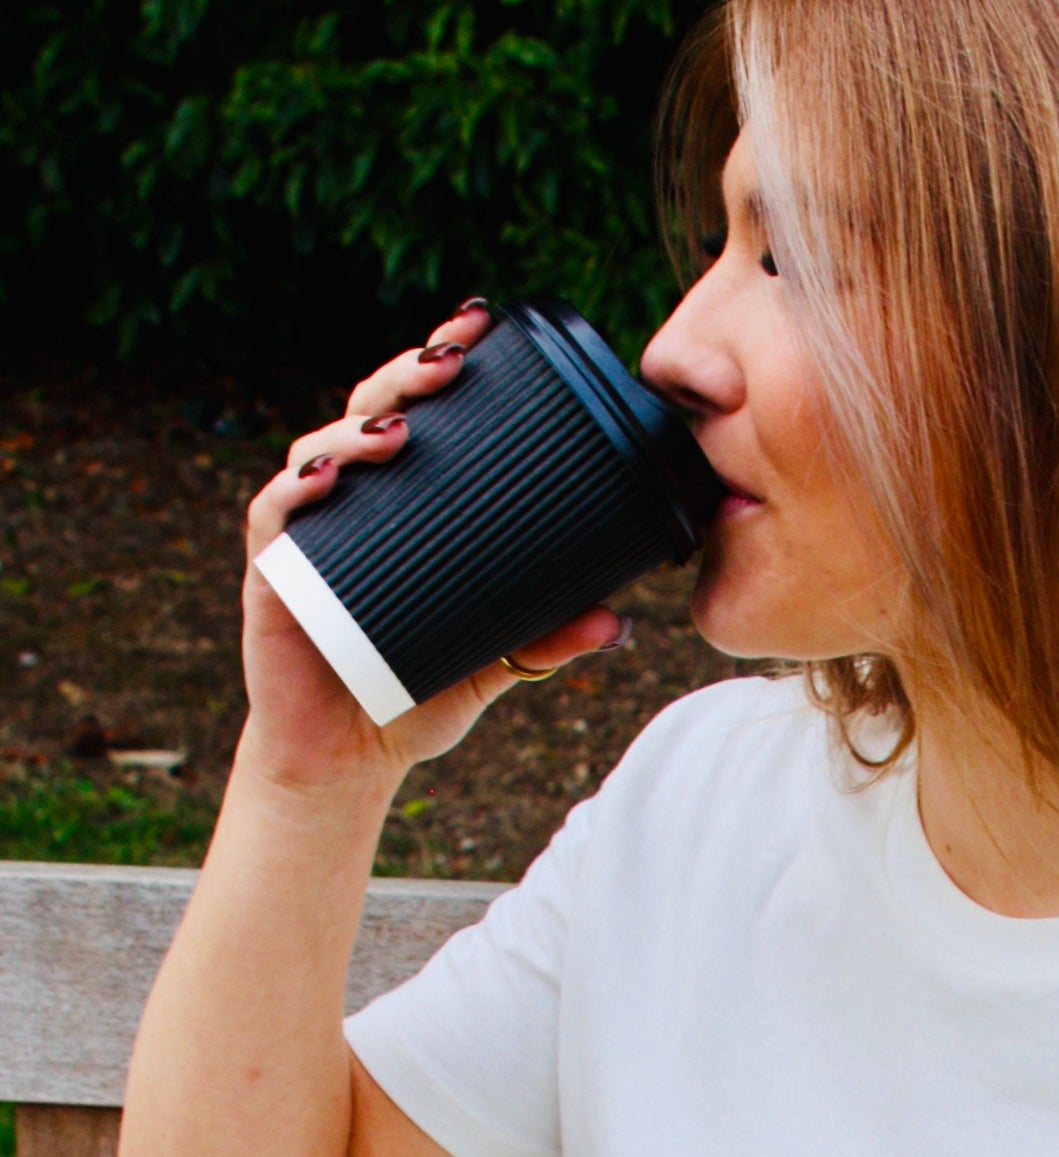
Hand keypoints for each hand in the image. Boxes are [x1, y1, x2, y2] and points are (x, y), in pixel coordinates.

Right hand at [240, 301, 624, 797]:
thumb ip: (550, 639)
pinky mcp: (273, 578)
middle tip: (452, 362)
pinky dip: (296, 493)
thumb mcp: (498, 662)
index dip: (442, 360)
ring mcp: (306, 535)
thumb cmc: (418, 694)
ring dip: (358, 428)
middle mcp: (350, 503)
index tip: (481, 325)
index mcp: (402, 504)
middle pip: (368, 412)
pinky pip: (275, 521)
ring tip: (403, 429)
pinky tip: (326, 477)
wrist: (352, 761)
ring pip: (320, 452)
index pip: (418, 413)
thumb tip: (617, 621)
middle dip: (406, 375)